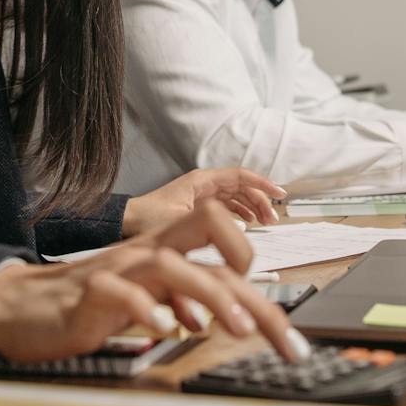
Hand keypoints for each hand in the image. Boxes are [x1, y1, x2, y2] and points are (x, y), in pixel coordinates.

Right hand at [0, 200, 309, 363]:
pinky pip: (122, 293)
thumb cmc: (92, 301)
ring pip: (173, 265)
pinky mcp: (90, 293)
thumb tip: (231, 316)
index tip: (271, 309)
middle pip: (210, 246)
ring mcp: (120, 268)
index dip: (252, 261)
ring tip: (237, 330)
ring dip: (211, 297)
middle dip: (253, 290)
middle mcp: (148, 252)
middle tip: (282, 335)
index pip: (220, 235)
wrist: (24, 305)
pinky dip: (146, 309)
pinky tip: (165, 331)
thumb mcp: (150, 297)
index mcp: (165, 250)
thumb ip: (187, 300)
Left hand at [122, 167, 286, 235]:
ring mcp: (202, 194)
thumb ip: (207, 223)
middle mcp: (204, 184)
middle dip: (260, 200)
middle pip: (242, 187)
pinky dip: (240, 213)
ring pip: (236, 197)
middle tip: (273, 218)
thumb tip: (236, 229)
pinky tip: (247, 224)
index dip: (262, 184)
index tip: (279, 193)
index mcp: (202, 181)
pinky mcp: (198, 206)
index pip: (240, 176)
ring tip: (265, 223)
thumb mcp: (179, 221)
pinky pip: (227, 206)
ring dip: (252, 208)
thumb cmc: (147, 219)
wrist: (126, 222)